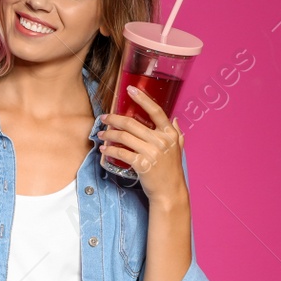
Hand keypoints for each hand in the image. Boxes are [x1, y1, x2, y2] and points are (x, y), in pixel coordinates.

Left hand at [98, 85, 186, 203]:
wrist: (169, 192)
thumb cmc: (171, 170)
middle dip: (114, 119)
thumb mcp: (178, 149)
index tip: (130, 89)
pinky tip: (104, 148)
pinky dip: (110, 150)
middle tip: (104, 117)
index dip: (142, 99)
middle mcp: (162, 141)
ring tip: (102, 133)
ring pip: (124, 137)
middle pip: (132, 123)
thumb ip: (176, 134)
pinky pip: (121, 153)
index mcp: (170, 134)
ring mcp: (152, 153)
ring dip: (109, 134)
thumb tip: (174, 119)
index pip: (156, 111)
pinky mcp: (142, 165)